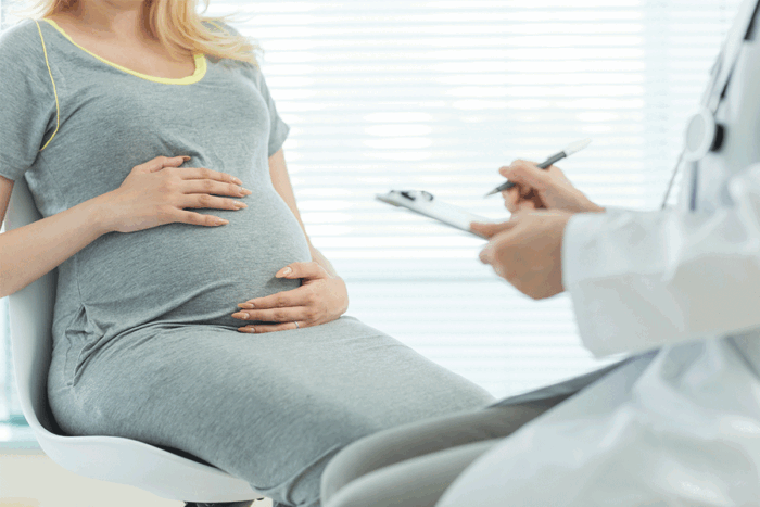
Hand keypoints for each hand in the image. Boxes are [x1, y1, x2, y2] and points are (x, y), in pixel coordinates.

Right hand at [97, 155, 251, 232]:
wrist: (111, 208)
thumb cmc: (126, 190)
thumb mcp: (143, 169)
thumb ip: (164, 162)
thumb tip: (184, 158)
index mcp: (170, 173)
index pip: (203, 173)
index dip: (223, 176)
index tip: (237, 181)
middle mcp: (173, 184)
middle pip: (209, 184)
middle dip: (231, 188)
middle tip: (248, 193)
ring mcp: (171, 199)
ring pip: (205, 199)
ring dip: (226, 203)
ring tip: (242, 207)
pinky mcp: (166, 214)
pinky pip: (193, 218)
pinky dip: (209, 220)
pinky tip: (223, 222)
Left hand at [232, 262, 348, 331]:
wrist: (342, 299)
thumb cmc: (324, 281)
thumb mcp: (316, 270)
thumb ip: (298, 267)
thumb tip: (278, 272)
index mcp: (309, 296)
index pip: (281, 300)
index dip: (262, 302)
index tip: (245, 302)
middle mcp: (308, 312)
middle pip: (277, 314)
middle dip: (256, 315)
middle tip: (237, 313)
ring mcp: (307, 323)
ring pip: (279, 327)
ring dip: (259, 328)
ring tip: (241, 326)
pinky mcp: (305, 329)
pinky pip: (284, 333)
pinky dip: (268, 333)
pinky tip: (254, 332)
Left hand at [472, 210, 571, 299]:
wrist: (585, 249)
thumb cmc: (553, 227)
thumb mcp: (523, 220)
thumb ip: (494, 227)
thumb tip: (472, 226)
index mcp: (497, 250)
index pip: (483, 254)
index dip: (495, 247)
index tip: (508, 242)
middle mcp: (503, 271)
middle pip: (497, 266)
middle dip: (507, 257)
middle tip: (531, 245)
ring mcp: (518, 285)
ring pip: (512, 276)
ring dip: (521, 268)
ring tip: (543, 255)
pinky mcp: (532, 295)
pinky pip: (526, 286)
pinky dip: (534, 278)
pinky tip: (548, 267)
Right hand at [499, 160, 603, 214]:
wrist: (580, 222)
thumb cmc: (570, 200)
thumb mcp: (547, 183)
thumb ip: (525, 173)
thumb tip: (502, 168)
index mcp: (542, 171)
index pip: (517, 169)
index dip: (512, 178)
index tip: (513, 189)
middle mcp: (536, 183)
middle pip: (511, 186)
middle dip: (511, 195)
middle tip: (514, 204)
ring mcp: (533, 198)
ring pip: (512, 200)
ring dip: (516, 206)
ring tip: (528, 211)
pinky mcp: (531, 213)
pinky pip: (516, 212)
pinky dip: (520, 215)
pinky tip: (531, 216)